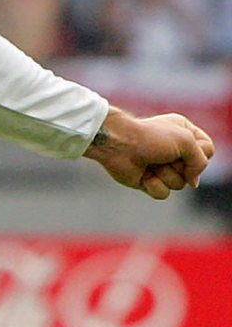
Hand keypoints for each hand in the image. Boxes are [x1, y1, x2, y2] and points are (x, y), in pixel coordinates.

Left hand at [84, 106, 214, 199]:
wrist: (117, 144)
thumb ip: (200, 161)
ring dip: (166, 175)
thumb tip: (193, 182)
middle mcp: (174, 150)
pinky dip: (154, 186)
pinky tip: (144, 175)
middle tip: (163, 155)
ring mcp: (161, 166)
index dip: (200, 153)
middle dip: (180, 166)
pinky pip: (164, 193)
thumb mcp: (185, 141)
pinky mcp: (149, 180)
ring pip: (180, 184)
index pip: (208, 151)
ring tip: (151, 164)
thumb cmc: (150, 137)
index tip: (184, 145)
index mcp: (184, 133)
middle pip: (195, 171)